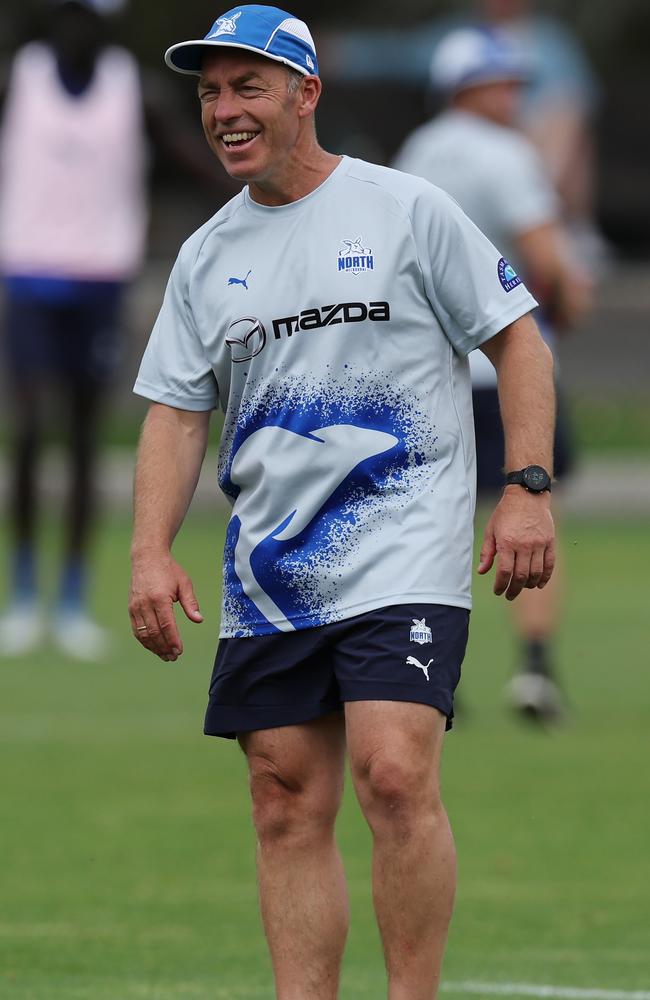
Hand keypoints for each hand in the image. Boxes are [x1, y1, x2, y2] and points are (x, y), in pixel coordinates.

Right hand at [128, 551, 202, 660]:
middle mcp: (145, 604)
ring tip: (165, 656)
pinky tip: (154, 647)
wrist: (147, 558)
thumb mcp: (184, 583)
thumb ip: (191, 603)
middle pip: (154, 632)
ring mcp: (136, 607)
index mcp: (159, 598)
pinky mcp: (131, 608)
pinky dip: (145, 641)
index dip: (172, 640)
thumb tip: (199, 620)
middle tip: (174, 657)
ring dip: (154, 647)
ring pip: (143, 634)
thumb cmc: (169, 570)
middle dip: (164, 647)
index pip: (166, 625)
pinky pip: (137, 629)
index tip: (179, 651)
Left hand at [478, 486, 554, 600]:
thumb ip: (487, 552)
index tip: (498, 591)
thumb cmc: (506, 513)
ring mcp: (539, 544)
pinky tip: (538, 584)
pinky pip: (549, 564)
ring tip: (522, 587)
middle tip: (509, 595)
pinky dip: (545, 577)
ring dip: (528, 585)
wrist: (527, 495)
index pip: (504, 571)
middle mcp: (524, 545)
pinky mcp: (550, 542)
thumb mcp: (491, 530)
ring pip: (536, 573)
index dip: (500, 585)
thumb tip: (482, 571)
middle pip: (521, 576)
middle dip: (514, 590)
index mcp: (507, 542)